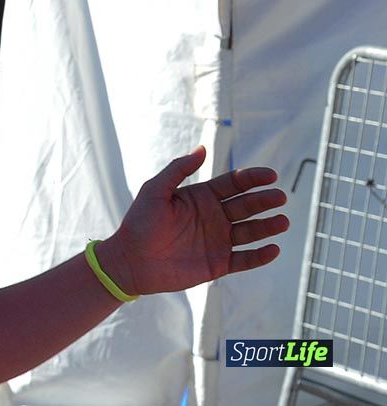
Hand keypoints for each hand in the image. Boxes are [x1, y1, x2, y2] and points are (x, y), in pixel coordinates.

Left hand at [98, 146, 288, 295]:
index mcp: (202, 197)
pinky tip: (273, 249)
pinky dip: (260, 256)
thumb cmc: (140, 222)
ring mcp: (218, 241)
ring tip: (282, 221)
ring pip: (250, 232)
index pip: (234, 184)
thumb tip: (202, 148)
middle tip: (279, 197)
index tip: (270, 175)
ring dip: (268, 227)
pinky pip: (245, 260)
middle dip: (264, 201)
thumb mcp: (155, 190)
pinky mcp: (218, 264)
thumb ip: (178, 169)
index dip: (253, 178)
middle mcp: (214, 217)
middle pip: (246, 206)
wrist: (130, 260)